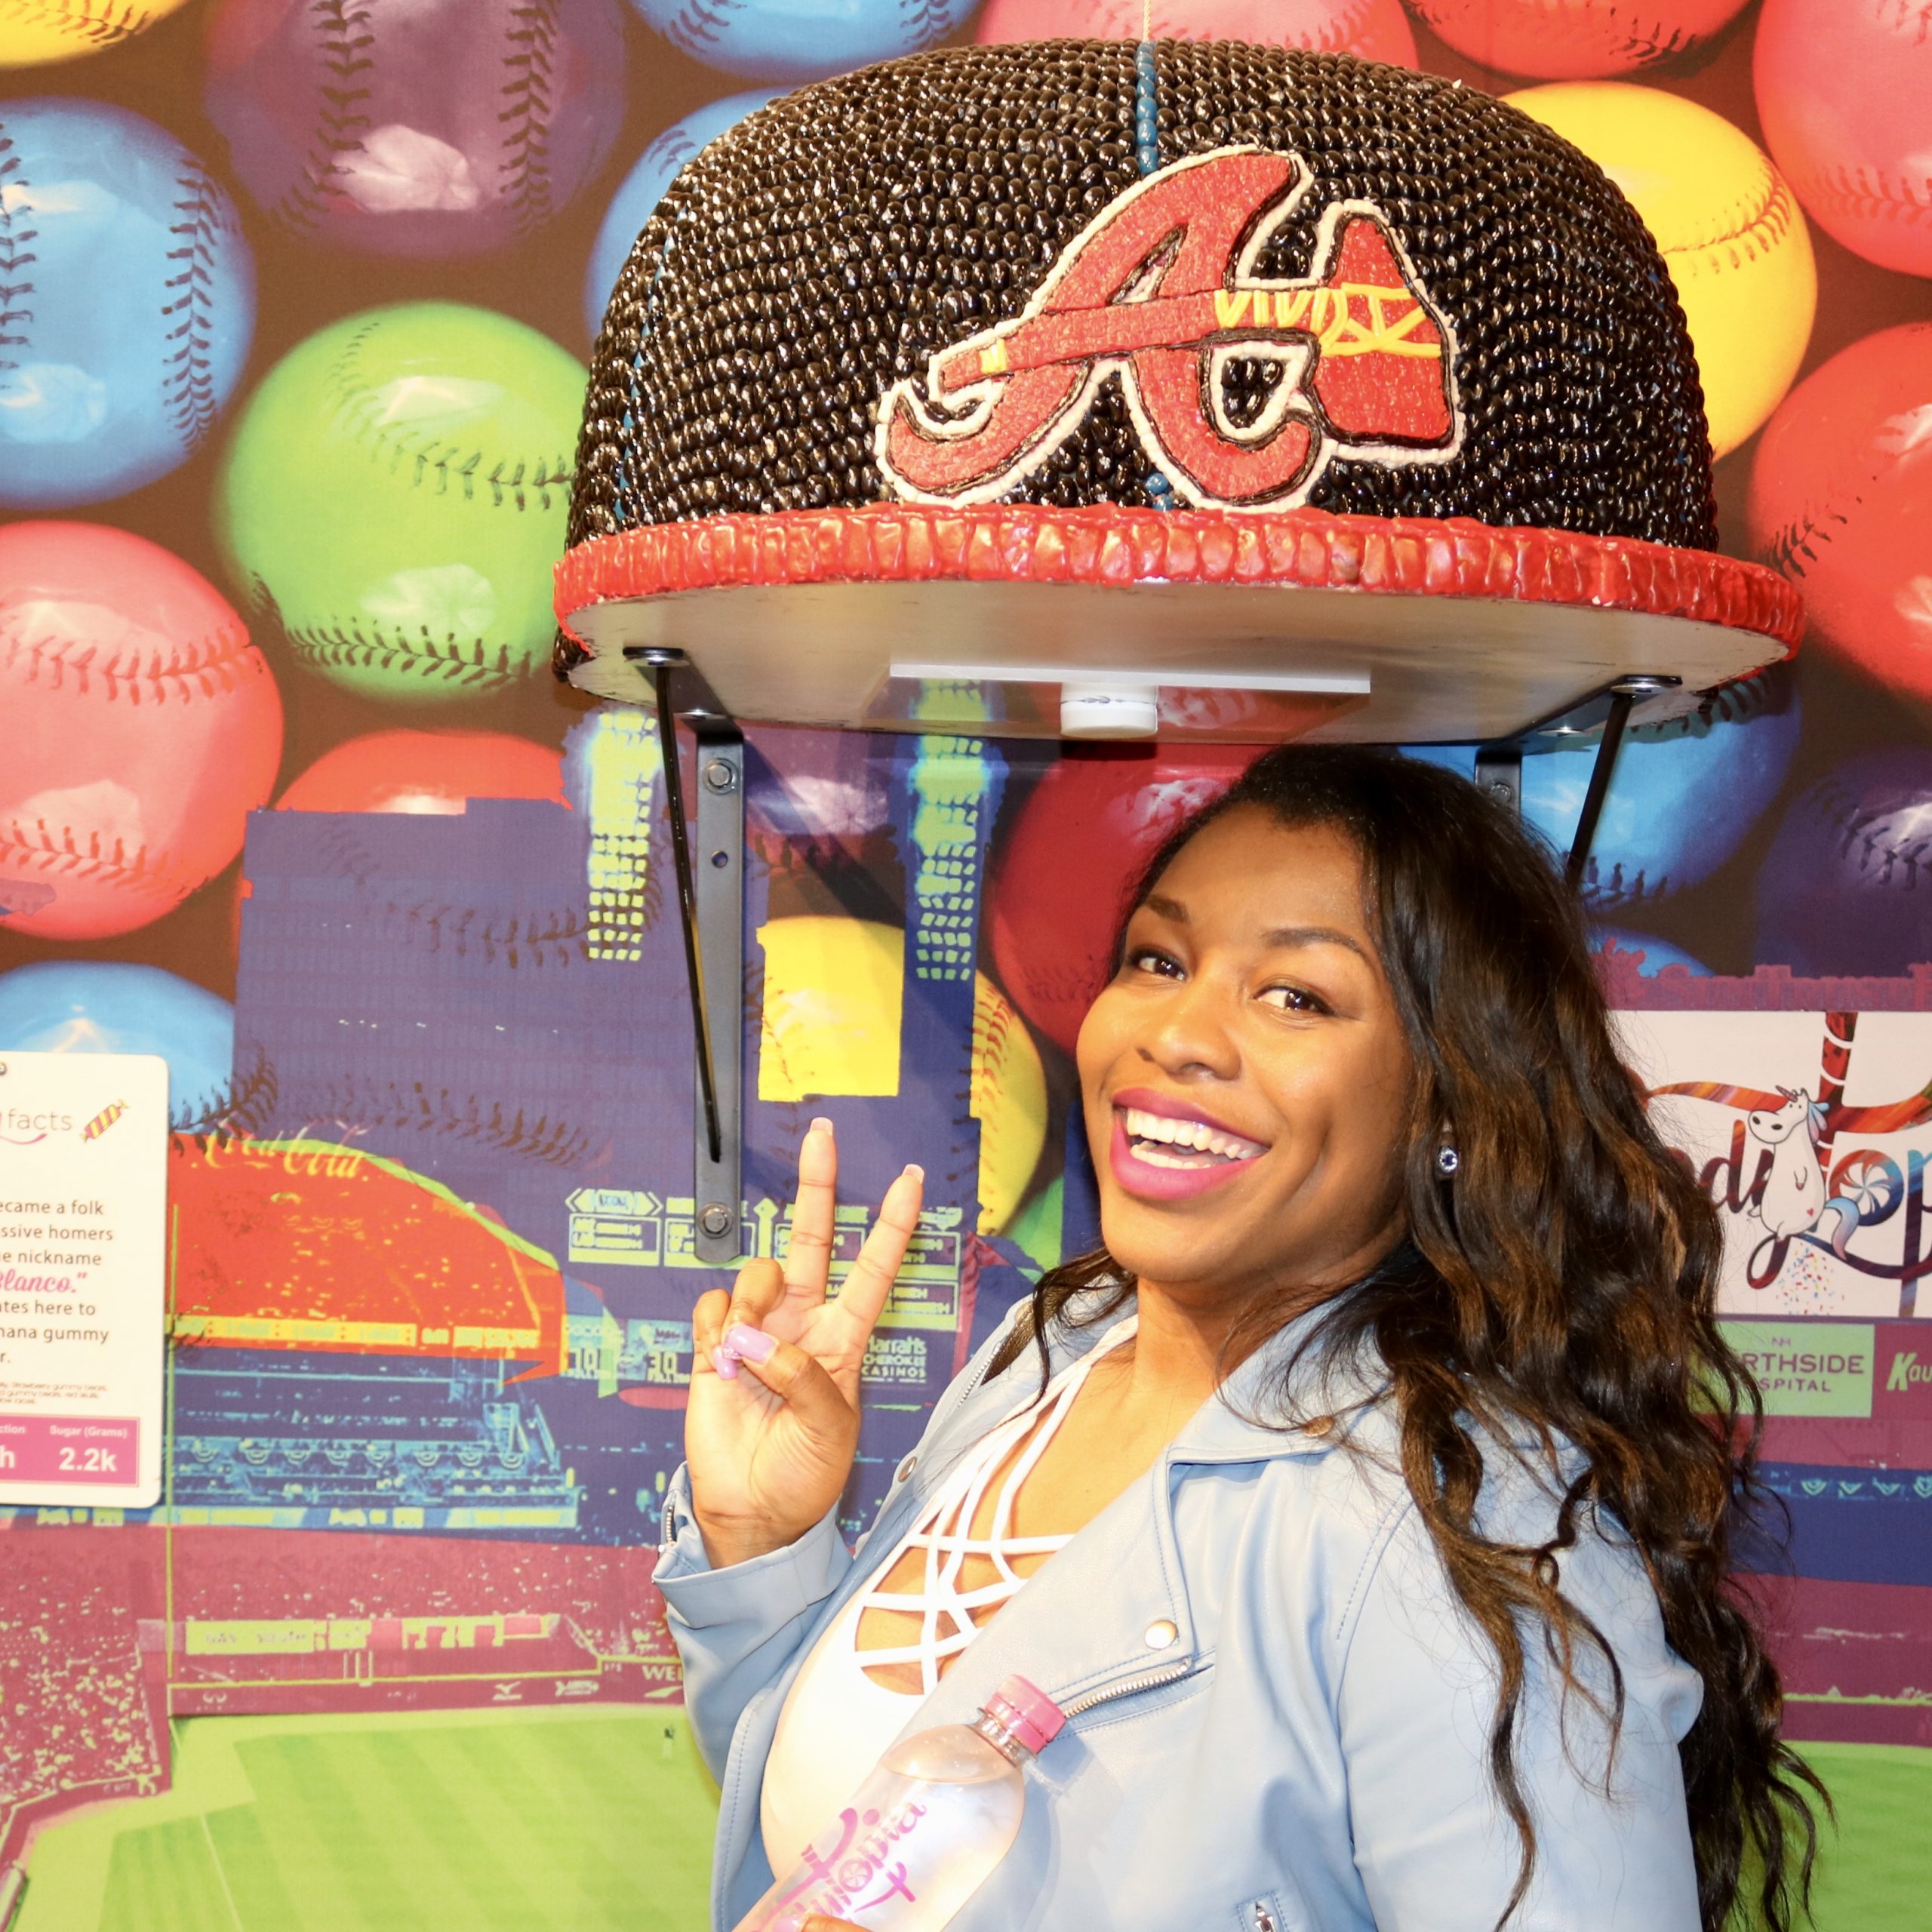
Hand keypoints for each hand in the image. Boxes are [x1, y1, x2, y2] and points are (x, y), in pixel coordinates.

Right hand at [686, 1119, 922, 1567]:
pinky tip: (721, 1359)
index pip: (872, 1268)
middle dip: (817, 1185)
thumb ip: (802, 1376)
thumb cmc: (804, 1474)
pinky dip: (716, 1325)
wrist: (752, 1513)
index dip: (891, 1225)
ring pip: (756, 1273)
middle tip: (822, 1133)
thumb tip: (757, 1338)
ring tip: (747, 1354)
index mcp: (844, 1339)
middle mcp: (802, 1323)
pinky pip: (712, 1307)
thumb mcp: (828, 1429)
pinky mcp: (713, 1347)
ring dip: (753, 1301)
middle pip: (811, 1238)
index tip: (911, 1179)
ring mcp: (757, 1330)